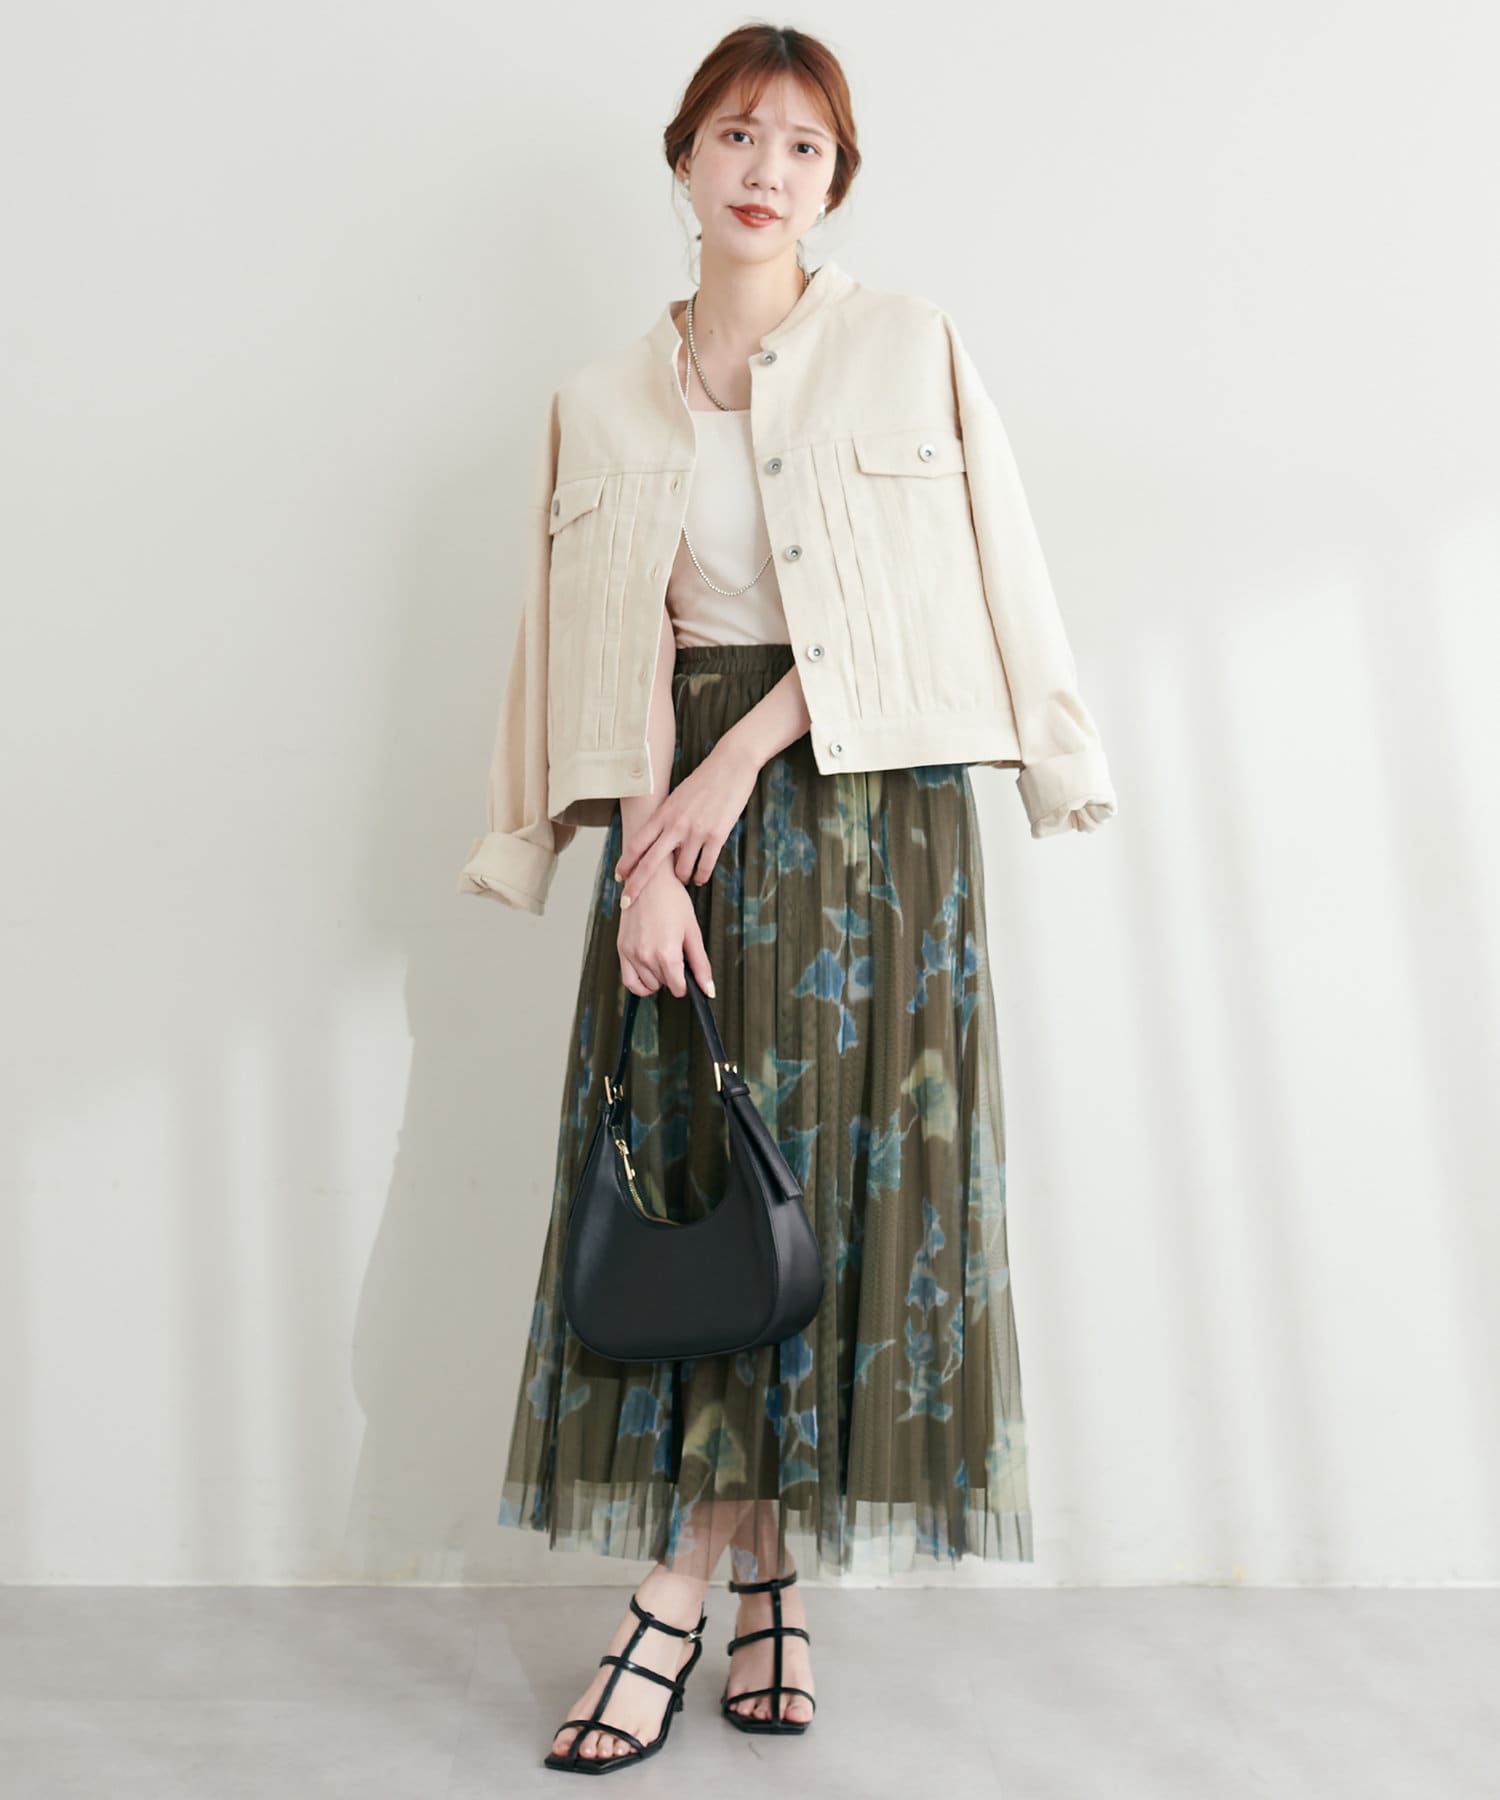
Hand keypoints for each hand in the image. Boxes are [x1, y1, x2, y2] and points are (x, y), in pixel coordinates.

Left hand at [614, 739, 758, 908]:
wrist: (730, 764)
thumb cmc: (703, 780)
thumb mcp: (677, 797)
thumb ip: (667, 819)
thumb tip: (658, 840)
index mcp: (663, 814)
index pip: (636, 843)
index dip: (625, 863)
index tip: (617, 878)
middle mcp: (675, 825)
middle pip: (650, 863)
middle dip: (636, 885)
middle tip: (627, 903)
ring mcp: (696, 832)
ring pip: (681, 870)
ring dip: (681, 880)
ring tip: (684, 880)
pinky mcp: (717, 836)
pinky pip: (705, 867)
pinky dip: (700, 877)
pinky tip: (699, 878)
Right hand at [617, 863, 715, 999]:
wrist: (650, 881)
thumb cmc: (672, 900)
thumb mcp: (693, 932)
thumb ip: (701, 964)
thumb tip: (708, 989)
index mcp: (666, 953)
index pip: (678, 988)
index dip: (686, 984)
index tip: (688, 974)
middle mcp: (646, 956)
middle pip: (664, 985)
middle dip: (673, 977)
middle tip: (677, 957)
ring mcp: (631, 954)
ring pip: (647, 985)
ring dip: (657, 979)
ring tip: (663, 959)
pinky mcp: (622, 949)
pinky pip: (628, 981)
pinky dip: (639, 984)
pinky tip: (649, 972)